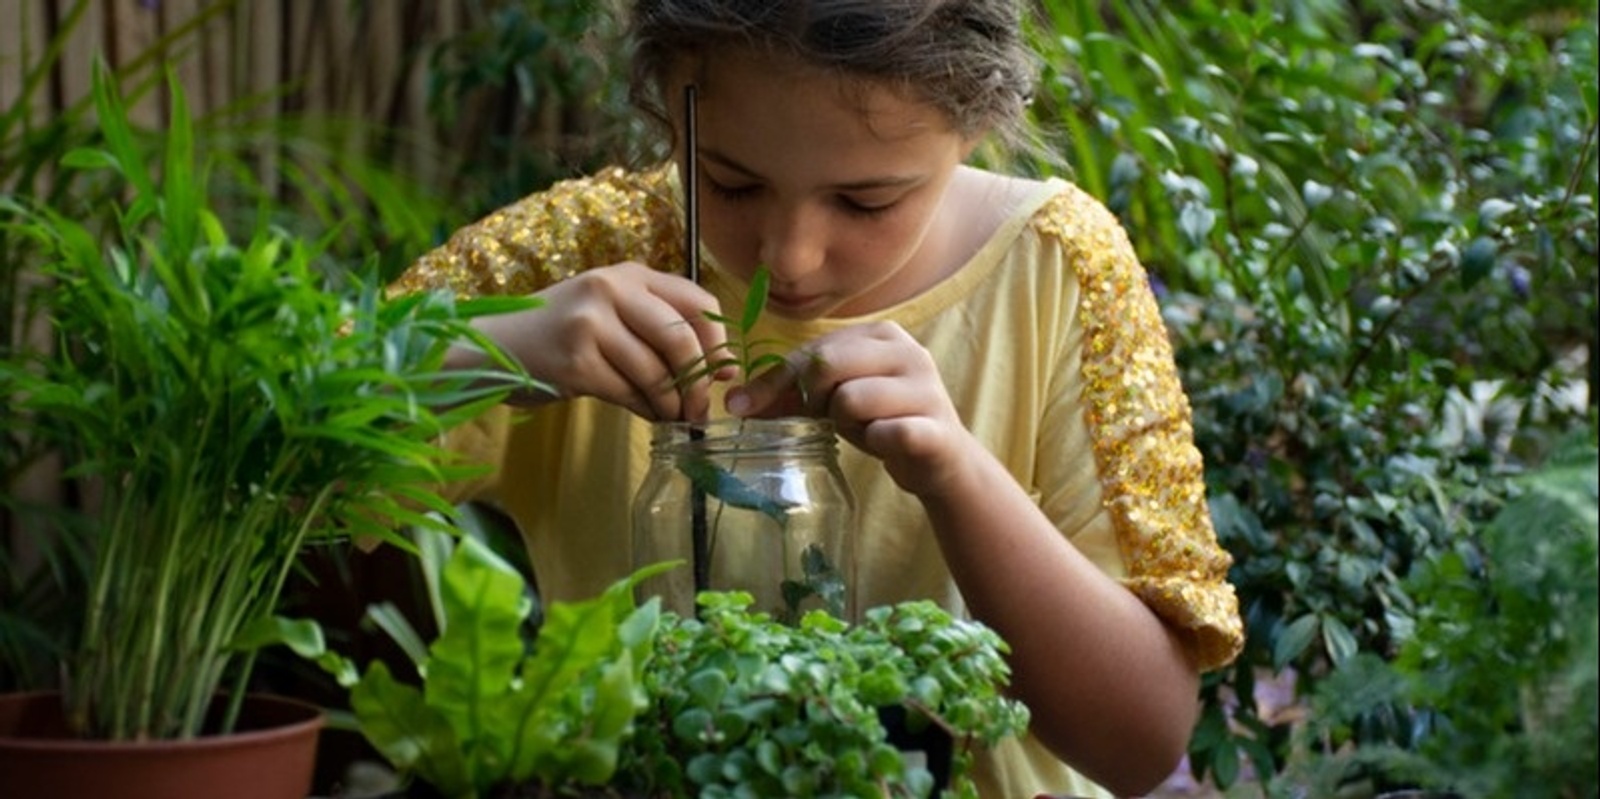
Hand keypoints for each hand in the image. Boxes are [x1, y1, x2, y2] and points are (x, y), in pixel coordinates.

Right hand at [475, 262, 729, 420]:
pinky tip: (645, 415)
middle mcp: (611, 291)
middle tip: (700, 410)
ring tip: (671, 416)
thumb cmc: (562, 333)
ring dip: (671, 404)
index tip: (725, 374)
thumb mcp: (612, 312)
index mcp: (629, 275)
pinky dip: (646, 411)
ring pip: (656, 372)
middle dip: (699, 382)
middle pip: (681, 338)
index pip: (698, 301)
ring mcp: (590, 324)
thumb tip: (723, 368)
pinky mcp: (575, 361)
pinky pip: (629, 394)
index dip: (720, 342)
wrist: (495, 347)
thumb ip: (660, 326)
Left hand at [724, 321, 973, 496]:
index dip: (774, 381)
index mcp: (881, 335)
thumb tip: (733, 402)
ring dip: (847, 424)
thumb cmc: (881, 420)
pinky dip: (876, 442)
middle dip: (816, 399)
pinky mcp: (937, 429)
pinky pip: (888, 432)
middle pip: (827, 366)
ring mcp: (926, 389)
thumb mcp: (834, 400)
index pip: (812, 351)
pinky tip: (885, 443)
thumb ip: (789, 395)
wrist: (941, 459)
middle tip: (832, 418)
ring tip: (864, 430)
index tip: (740, 407)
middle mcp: (908, 352)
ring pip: (851, 399)